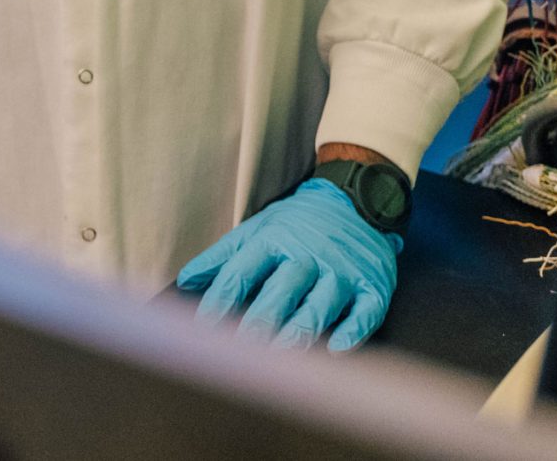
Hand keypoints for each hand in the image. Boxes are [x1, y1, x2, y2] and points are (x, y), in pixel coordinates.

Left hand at [174, 179, 401, 351]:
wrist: (358, 199)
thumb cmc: (299, 222)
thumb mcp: (258, 227)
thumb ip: (222, 256)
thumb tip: (184, 280)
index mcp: (274, 241)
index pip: (242, 273)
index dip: (220, 301)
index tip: (202, 327)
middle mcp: (307, 257)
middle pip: (280, 292)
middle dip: (259, 322)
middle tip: (240, 350)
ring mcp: (341, 272)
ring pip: (319, 306)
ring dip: (300, 332)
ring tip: (281, 356)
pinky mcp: (372, 286)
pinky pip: (364, 313)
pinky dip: (352, 332)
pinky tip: (337, 350)